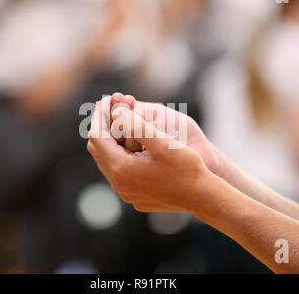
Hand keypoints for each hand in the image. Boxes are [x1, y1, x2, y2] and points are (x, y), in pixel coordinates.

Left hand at [87, 96, 208, 211]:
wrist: (201, 196)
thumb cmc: (185, 167)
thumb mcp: (161, 141)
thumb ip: (136, 125)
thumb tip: (115, 112)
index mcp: (121, 168)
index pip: (97, 136)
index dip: (100, 115)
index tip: (106, 100)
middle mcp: (118, 183)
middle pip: (97, 149)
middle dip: (102, 127)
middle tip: (110, 109)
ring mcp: (125, 192)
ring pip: (107, 161)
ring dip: (111, 141)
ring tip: (120, 123)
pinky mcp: (133, 196)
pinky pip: (118, 172)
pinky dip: (119, 155)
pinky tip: (132, 145)